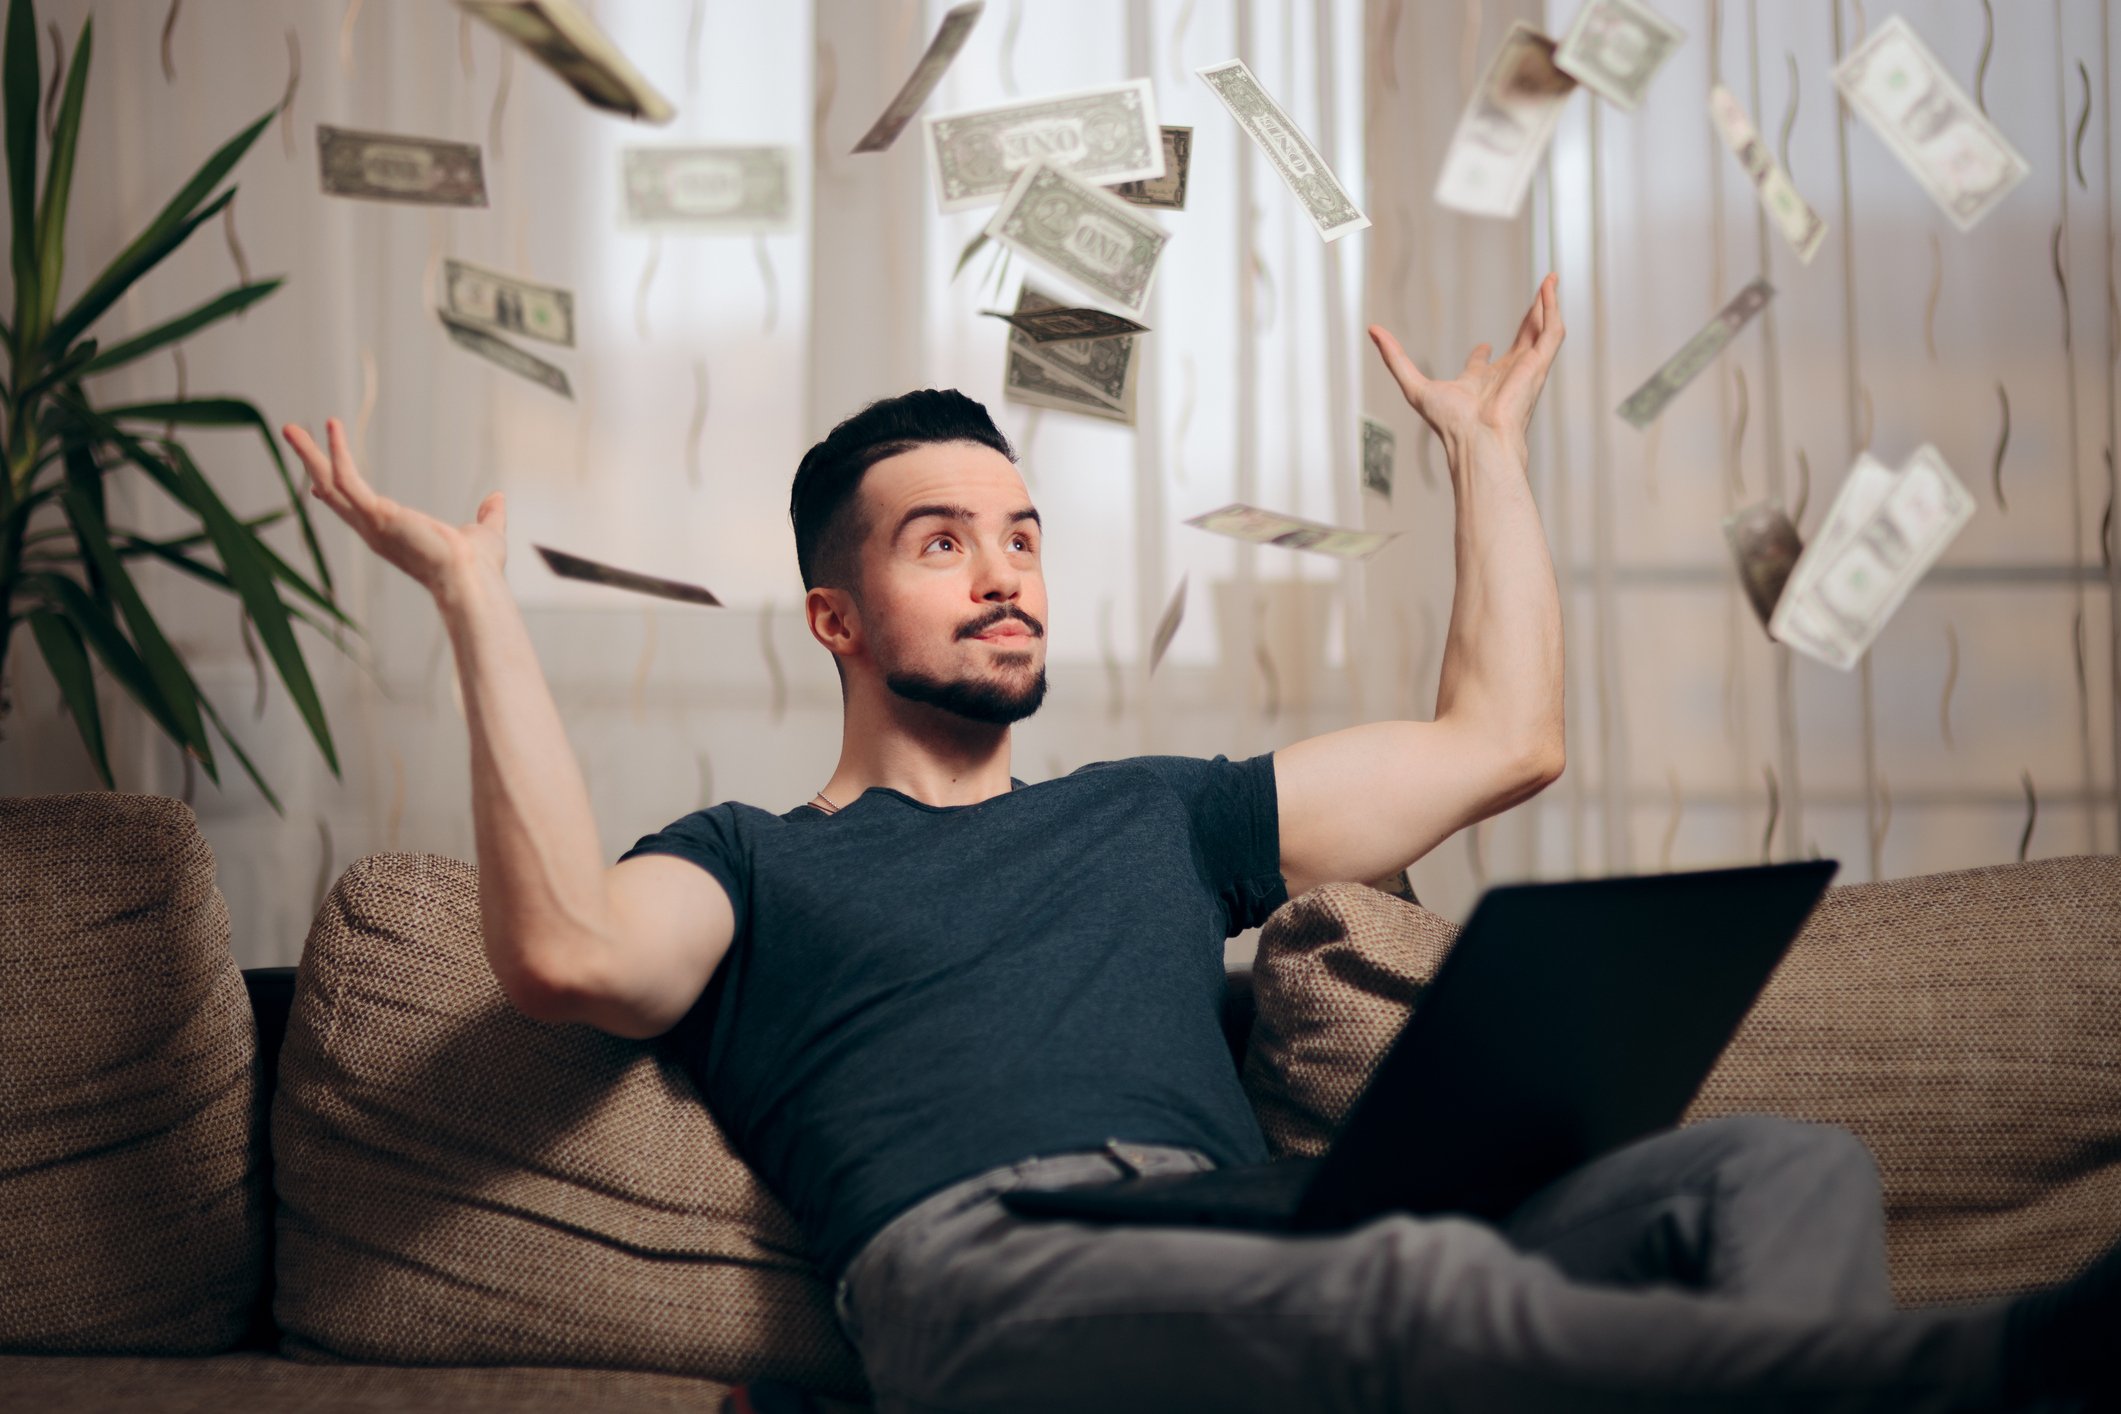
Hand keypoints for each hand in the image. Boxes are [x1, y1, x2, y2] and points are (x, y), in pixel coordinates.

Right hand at [282, 417, 505, 598]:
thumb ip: (488, 515)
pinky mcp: (375, 514)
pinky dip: (337, 452)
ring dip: (309, 454)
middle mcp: (374, 531)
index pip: (355, 512)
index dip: (336, 495)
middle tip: (293, 437)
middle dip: (312, 465)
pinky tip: (331, 427)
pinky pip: (345, 479)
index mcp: (394, 535)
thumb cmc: (478, 566)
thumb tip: (497, 499)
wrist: (473, 579)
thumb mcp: (484, 532)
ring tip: (289, 428)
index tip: (317, 483)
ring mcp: (370, 523)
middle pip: (332, 494)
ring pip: (328, 483)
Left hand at [1369, 272, 1564, 456]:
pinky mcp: (1539, 365)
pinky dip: (1553, 308)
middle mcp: (1505, 376)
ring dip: (1546, 306)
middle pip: (1520, 341)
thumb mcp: (1413, 385)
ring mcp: (1525, 369)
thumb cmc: (1450, 423)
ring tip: (1550, 281)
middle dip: (1528, 319)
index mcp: (1478, 384)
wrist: (1478, 439)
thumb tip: (1372, 330)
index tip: (1483, 347)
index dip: (1482, 355)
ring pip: (1541, 331)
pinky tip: (1550, 288)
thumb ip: (1395, 357)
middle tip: (1535, 297)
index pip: (1484, 366)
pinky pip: (1552, 330)